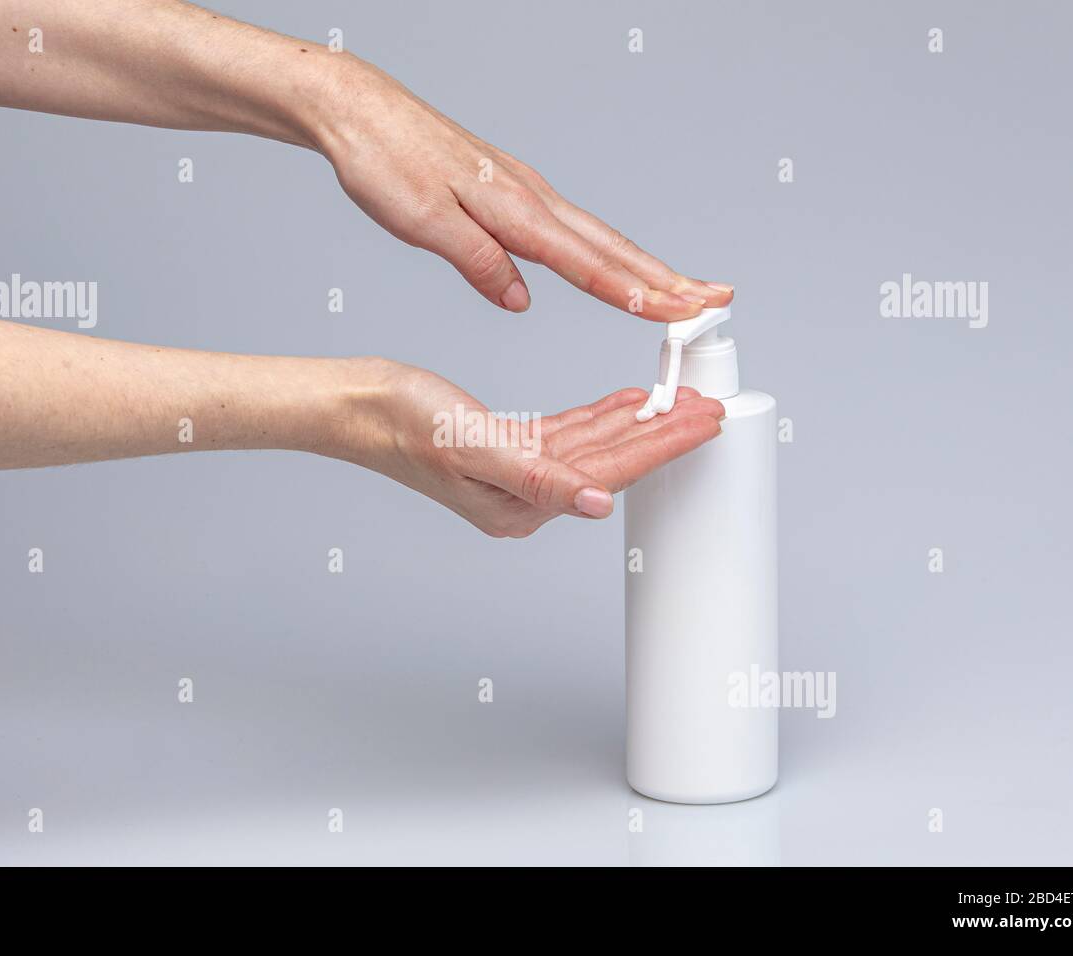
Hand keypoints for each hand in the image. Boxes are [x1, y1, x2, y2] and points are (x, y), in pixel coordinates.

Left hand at [313, 55, 733, 320]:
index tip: (677, 314)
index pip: (587, 262)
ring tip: (681, 290)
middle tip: (713, 302)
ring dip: (644, 266)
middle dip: (665, 279)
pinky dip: (603, 251)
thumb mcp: (423, 221)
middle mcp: (529, 196)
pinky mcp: (508, 189)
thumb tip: (520, 300)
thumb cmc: (384, 160)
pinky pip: (570, 228)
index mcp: (513, 208)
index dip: (635, 293)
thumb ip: (477, 261)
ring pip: (597, 236)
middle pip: (611, 247)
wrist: (358, 110)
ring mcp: (523, 190)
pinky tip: (608, 265)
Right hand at [339, 359, 723, 536]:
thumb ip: (539, 478)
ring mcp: (518, 473)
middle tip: (710, 409)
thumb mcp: (476, 447)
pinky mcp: (509, 448)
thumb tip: (597, 504)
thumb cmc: (405, 425)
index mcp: (521, 505)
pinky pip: (569, 433)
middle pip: (612, 462)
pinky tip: (625, 403)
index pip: (610, 474)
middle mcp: (525, 496)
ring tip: (680, 402)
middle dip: (664, 434)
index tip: (704, 423)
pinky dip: (601, 417)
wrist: (361, 407)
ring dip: (639, 424)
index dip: (662, 446)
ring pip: (595, 446)